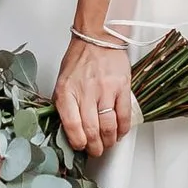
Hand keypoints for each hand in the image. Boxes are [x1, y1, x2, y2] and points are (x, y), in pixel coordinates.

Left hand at [54, 32, 134, 157]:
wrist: (97, 37)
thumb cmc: (79, 59)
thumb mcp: (62, 81)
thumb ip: (65, 104)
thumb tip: (69, 129)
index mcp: (66, 91)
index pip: (71, 126)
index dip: (77, 142)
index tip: (80, 147)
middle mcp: (85, 91)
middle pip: (91, 130)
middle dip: (95, 148)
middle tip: (96, 151)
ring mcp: (105, 90)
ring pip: (108, 126)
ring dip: (109, 141)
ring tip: (108, 143)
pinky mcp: (122, 87)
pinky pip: (124, 115)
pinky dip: (123, 129)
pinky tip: (120, 132)